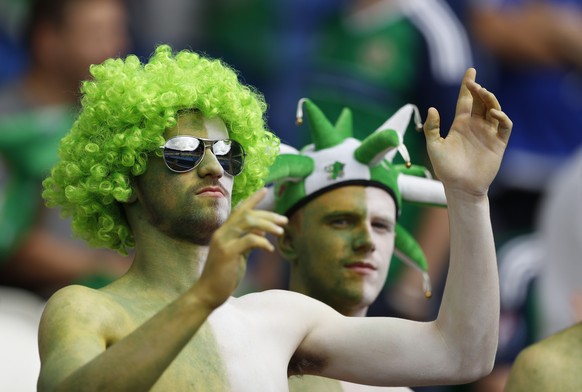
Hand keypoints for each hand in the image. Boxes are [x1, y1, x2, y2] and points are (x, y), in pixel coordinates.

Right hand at [195, 189, 287, 308]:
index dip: (252, 199)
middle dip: (267, 214)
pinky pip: (248, 240)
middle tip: (284, 220)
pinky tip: (270, 249)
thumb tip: (262, 232)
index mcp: (224, 232)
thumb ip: (247, 241)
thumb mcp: (238, 254)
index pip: (239, 210)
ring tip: (281, 231)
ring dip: (267, 225)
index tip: (265, 190)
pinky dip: (262, 242)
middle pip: (246, 214)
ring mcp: (223, 242)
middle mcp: (222, 233)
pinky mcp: (227, 253)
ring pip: (247, 222)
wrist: (208, 293)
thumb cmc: (224, 275)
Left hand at [423, 68, 511, 196]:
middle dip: (479, 90)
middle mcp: (476, 126)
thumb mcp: (434, 146)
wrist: (460, 187)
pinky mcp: (498, 143)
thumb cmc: (445, 168)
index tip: (471, 71)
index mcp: (460, 124)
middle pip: (481, 102)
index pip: (466, 100)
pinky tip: (494, 113)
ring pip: (494, 110)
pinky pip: (504, 126)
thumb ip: (431, 128)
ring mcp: (488, 133)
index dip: (468, 85)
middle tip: (474, 83)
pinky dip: (502, 117)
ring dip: (490, 100)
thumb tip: (432, 109)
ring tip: (483, 93)